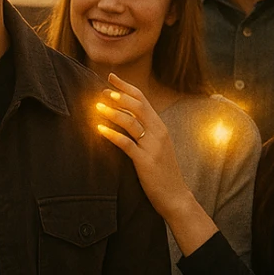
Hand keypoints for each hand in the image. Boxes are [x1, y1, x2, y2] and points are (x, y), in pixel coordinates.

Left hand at [95, 77, 190, 216]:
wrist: (176, 196)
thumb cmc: (163, 172)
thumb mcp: (156, 147)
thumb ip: (145, 132)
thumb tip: (125, 118)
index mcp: (160, 127)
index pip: (143, 100)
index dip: (126, 87)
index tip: (111, 78)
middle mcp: (158, 132)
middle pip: (138, 106)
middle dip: (119, 95)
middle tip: (102, 91)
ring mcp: (152, 146)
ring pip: (131, 122)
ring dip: (112, 112)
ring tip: (97, 107)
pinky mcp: (145, 161)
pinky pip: (126, 144)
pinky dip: (111, 134)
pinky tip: (99, 130)